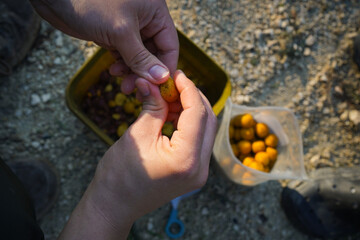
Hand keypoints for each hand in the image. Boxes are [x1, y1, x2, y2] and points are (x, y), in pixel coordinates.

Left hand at [30, 0, 178, 91]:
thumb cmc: (91, 4)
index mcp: (155, 12)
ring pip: (140, 57)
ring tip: (123, 83)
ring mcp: (130, 27)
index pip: (170, 45)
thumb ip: (142, 58)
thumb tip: (162, 78)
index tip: (160, 88)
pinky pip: (126, 55)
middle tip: (136, 89)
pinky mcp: (115, 34)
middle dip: (146, 73)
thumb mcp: (121, 33)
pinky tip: (113, 71)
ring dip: (133, 72)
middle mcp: (146, 19)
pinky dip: (122, 65)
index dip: (166, 68)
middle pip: (155, 53)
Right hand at [58, 71, 216, 238]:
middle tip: (172, 84)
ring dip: (190, 109)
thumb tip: (153, 82)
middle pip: (207, 120)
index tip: (176, 74)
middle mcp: (200, 167)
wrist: (115, 206)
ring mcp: (199, 172)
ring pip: (205, 129)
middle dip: (191, 97)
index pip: (198, 113)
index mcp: (186, 159)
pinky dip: (187, 123)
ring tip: (168, 97)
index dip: (188, 89)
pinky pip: (198, 140)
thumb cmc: (119, 176)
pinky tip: (171, 113)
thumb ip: (152, 107)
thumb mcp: (137, 135)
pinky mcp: (194, 171)